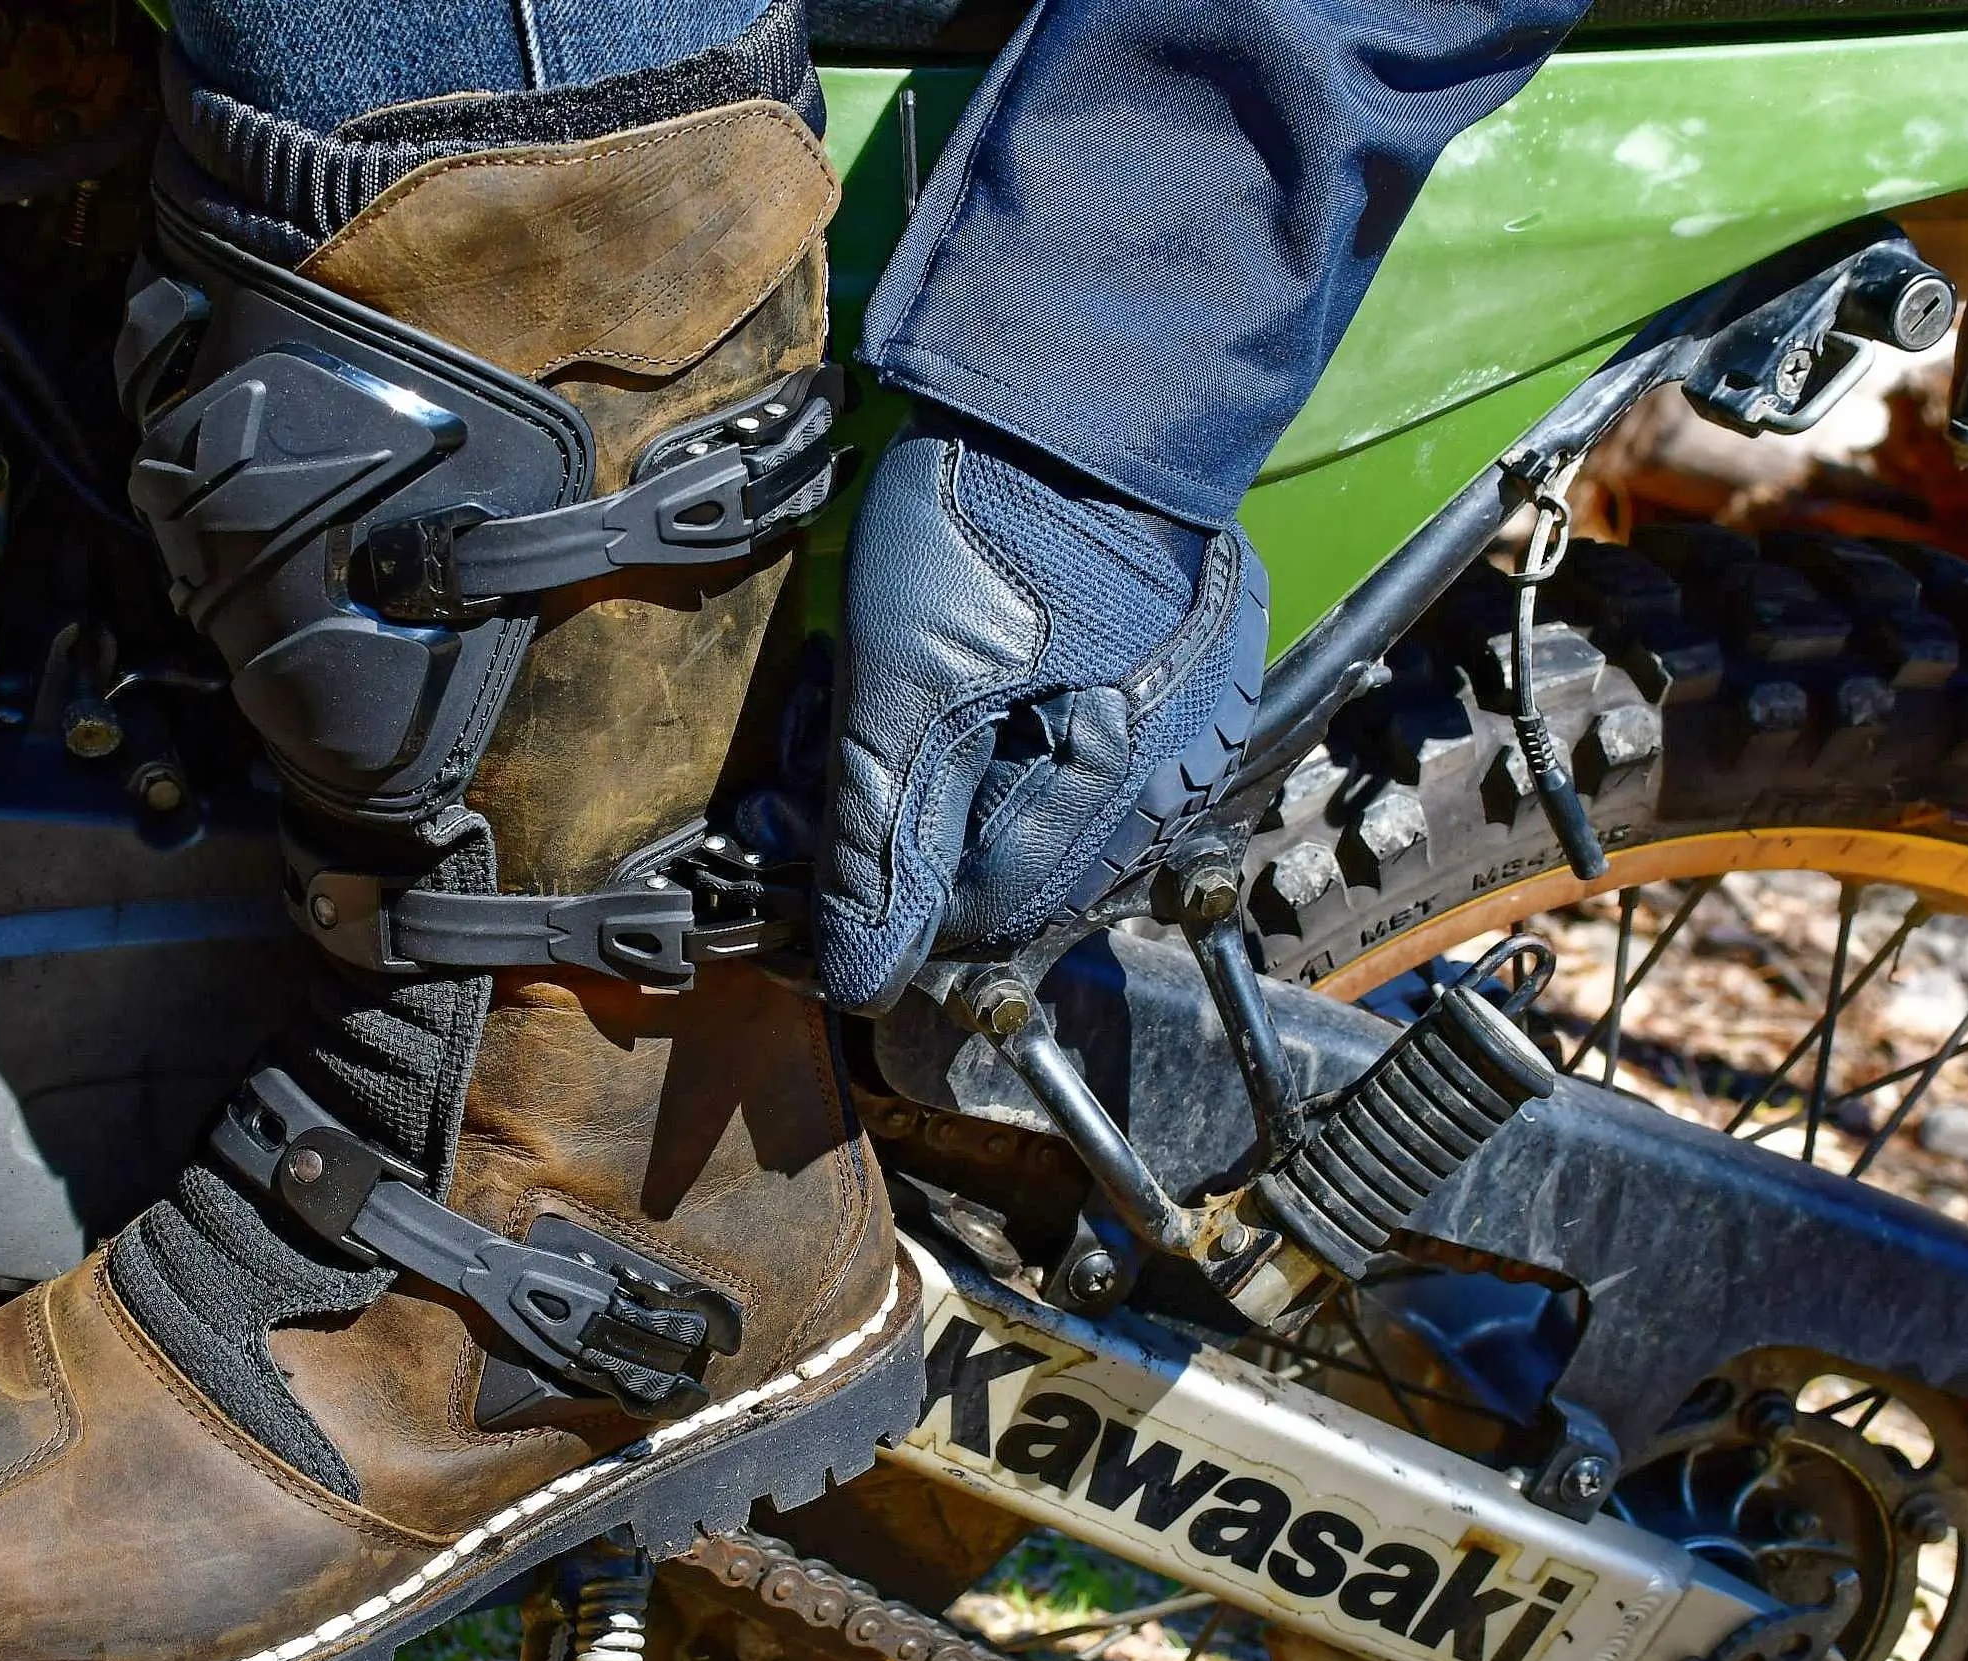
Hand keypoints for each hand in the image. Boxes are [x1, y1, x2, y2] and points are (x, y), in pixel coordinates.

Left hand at [813, 414, 1267, 1010]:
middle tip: (812, 748)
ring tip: (862, 695)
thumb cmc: (993, 516)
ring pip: (1026, 805)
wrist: (1072, 372)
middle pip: (1003, 867)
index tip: (792, 832)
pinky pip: (1063, 742)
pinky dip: (984, 725)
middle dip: (894, 823)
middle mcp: (1166, 781)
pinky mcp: (1165, 668)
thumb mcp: (904, 688)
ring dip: (931, 775)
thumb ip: (884, 844)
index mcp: (1112, 801)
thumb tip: (862, 982)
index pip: (976, 917)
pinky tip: (938, 670)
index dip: (872, 890)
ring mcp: (1176, 721)